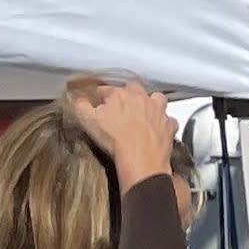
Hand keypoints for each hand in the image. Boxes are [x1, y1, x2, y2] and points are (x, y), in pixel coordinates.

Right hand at [62, 76, 178, 186]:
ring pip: (157, 99)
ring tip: (144, 112)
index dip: (101, 96)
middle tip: (122, 106)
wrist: (140, 159)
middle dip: (128, 95)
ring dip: (151, 103)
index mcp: (120, 94)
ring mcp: (158, 111)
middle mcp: (142, 98)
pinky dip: (164, 123)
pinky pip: (169, 120)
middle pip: (134, 89)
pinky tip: (158, 128)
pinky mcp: (169, 125)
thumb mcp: (88, 120)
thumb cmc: (115, 139)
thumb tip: (79, 99)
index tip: (99, 102)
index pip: (107, 90)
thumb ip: (81, 106)